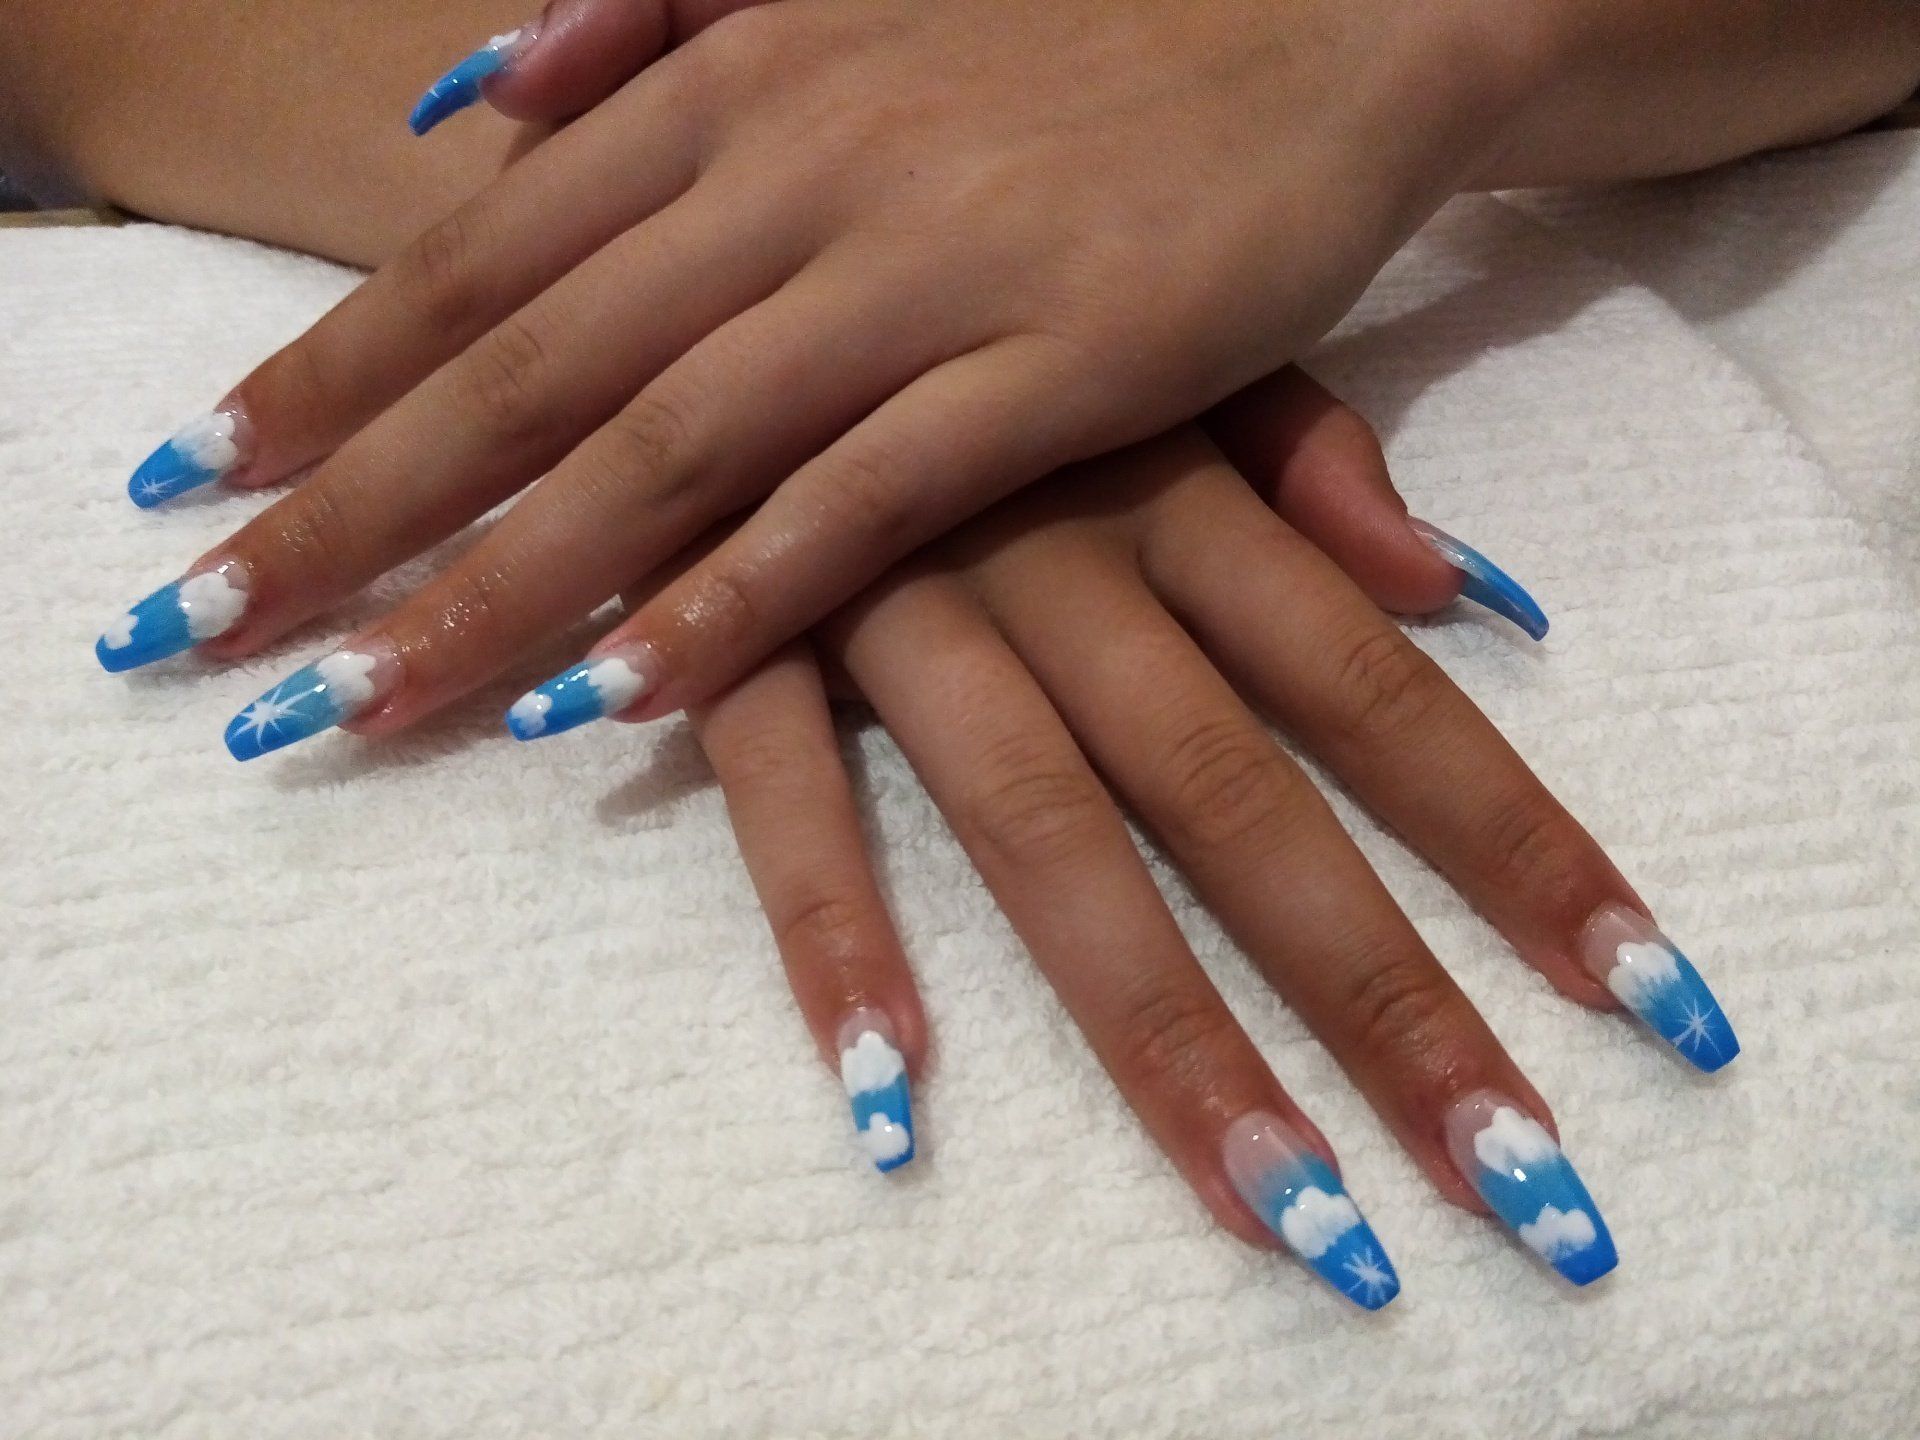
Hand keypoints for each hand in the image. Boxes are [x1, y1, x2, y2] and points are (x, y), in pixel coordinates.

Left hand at [100, 0, 1539, 739]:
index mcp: (735, 76)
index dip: (330, 370)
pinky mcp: (1054, 366)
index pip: (482, 250)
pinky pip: (856, 504)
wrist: (1335, 10)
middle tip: (205, 618)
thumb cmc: (1081, 19)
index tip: (205, 474)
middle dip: (348, 506)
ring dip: (497, 584)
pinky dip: (732, 601)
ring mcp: (924, 270)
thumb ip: (652, 20)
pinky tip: (619, 693)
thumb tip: (483, 92)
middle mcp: (797, 170)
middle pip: (525, 368)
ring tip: (359, 695)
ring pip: (659, 452)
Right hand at [685, 382, 1736, 1308]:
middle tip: (1511, 1191)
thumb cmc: (975, 310)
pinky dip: (834, 925)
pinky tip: (893, 1089)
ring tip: (1282, 1211)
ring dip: (1161, 1024)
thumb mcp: (1158, 341)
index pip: (1380, 691)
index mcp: (1175, 490)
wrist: (723, 240)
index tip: (1645, 995)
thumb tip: (1472, 593)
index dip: (1515, 842)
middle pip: (1240, 799)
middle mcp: (1060, 562)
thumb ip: (1311, 453)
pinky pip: (786, 794)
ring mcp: (896, 605)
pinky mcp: (744, 643)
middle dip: (1381, 996)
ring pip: (1043, 829)